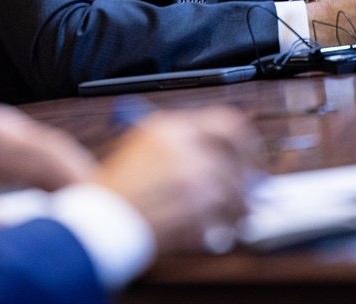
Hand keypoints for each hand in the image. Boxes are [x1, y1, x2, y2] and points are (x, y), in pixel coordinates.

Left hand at [0, 103, 97, 224]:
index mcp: (2, 134)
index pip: (54, 156)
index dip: (80, 177)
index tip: (101, 199)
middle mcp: (9, 133)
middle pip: (59, 155)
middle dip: (82, 178)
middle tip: (104, 206)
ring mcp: (4, 140)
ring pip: (48, 160)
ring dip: (66, 182)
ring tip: (86, 209)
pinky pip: (32, 166)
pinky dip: (48, 183)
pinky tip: (54, 202)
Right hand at [91, 107, 262, 253]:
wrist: (101, 219)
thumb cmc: (118, 188)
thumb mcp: (142, 147)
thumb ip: (182, 143)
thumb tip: (224, 155)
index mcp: (171, 129)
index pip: (227, 124)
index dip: (245, 142)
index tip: (250, 156)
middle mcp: (185, 149)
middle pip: (238, 158)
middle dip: (249, 175)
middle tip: (254, 189)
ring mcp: (194, 180)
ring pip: (237, 192)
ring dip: (239, 208)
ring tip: (231, 219)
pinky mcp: (197, 211)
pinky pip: (228, 220)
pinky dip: (227, 229)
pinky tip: (216, 232)